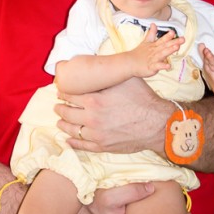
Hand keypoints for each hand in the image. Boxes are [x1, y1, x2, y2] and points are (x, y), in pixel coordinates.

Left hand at [55, 77, 169, 153]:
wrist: (157, 123)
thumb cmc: (143, 99)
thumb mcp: (124, 80)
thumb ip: (108, 76)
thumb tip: (98, 67)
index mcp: (94, 100)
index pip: (70, 96)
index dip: (64, 93)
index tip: (61, 92)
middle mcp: (91, 118)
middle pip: (67, 113)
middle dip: (60, 108)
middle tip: (57, 106)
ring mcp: (96, 134)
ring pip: (72, 130)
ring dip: (63, 125)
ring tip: (59, 122)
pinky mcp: (103, 146)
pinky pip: (82, 146)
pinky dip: (73, 143)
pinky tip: (68, 140)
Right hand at [129, 26, 184, 77]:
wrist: (129, 63)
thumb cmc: (139, 53)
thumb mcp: (145, 42)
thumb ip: (151, 33)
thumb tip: (153, 24)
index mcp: (154, 46)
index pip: (162, 40)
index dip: (168, 36)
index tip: (173, 32)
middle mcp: (155, 51)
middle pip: (165, 46)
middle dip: (174, 42)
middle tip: (182, 39)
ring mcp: (153, 59)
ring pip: (162, 54)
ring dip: (169, 50)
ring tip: (177, 47)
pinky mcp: (151, 67)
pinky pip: (158, 66)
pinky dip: (163, 66)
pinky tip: (169, 66)